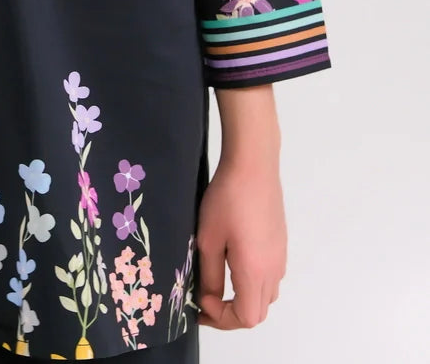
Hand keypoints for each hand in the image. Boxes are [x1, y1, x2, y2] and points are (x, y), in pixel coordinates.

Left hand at [194, 155, 286, 329]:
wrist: (253, 164)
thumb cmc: (227, 199)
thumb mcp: (209, 239)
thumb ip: (210, 275)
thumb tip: (209, 299)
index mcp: (255, 272)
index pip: (246, 318)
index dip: (221, 318)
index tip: (201, 299)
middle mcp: (273, 269)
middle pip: (258, 312)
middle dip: (231, 314)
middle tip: (206, 300)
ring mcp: (280, 256)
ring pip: (266, 295)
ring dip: (244, 298)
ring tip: (219, 283)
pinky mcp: (281, 243)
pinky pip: (270, 276)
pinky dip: (253, 283)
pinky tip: (234, 262)